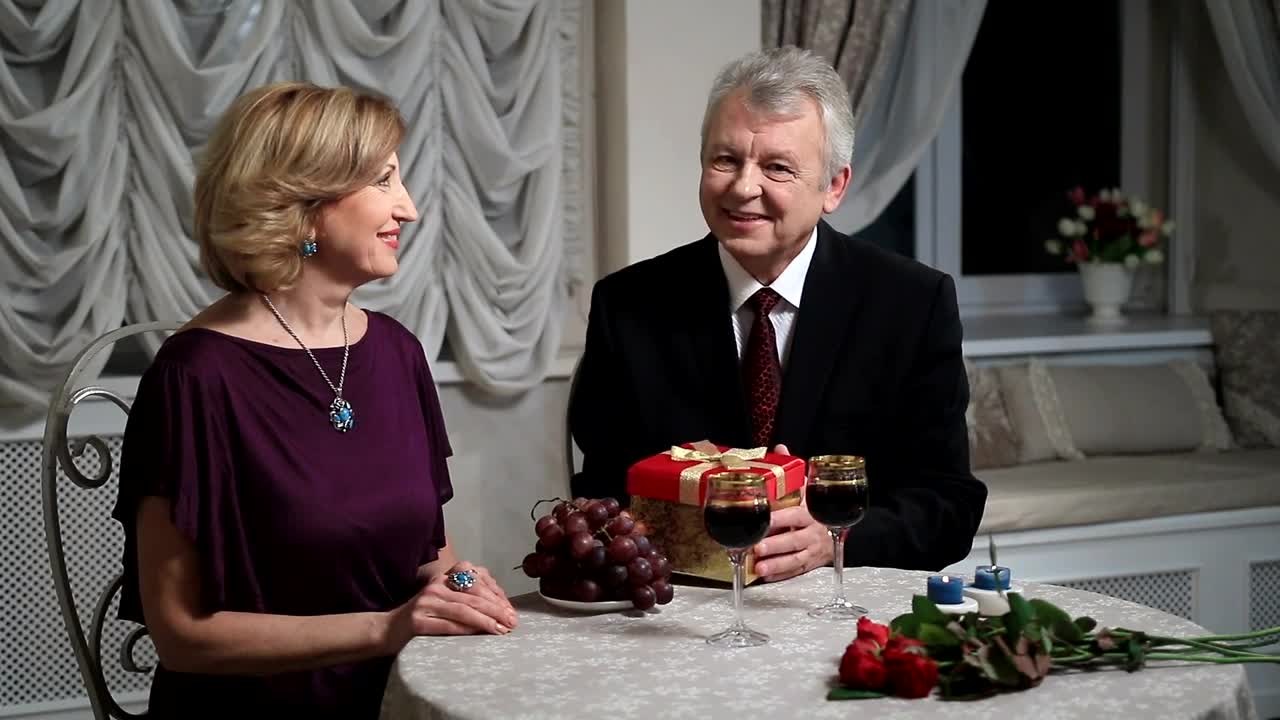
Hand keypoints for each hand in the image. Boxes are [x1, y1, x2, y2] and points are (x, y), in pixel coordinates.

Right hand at [385, 564, 518, 649]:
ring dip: (486, 621)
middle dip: (497, 610)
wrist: (387, 630)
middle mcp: (436, 586)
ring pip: (463, 610)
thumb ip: (466, 599)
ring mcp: (425, 602)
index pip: (477, 581)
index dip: (497, 596)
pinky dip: (466, 629)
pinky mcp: (417, 621)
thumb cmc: (423, 618)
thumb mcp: (444, 602)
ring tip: (502, 630)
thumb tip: (501, 609)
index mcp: (444, 578)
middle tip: (512, 622)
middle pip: (473, 596)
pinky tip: (480, 634)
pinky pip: (448, 625)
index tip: (511, 610)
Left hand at [751, 444, 832, 581]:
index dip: (779, 518)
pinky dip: (781, 575)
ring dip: (777, 564)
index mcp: (811, 512)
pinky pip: (797, 571)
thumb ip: (793, 471)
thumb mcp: (807, 488)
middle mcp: (813, 532)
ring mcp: (813, 550)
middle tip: (757, 548)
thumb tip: (780, 446)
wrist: (839, 527)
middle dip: (776, 545)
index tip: (764, 519)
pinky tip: (765, 576)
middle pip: (794, 540)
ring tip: (758, 567)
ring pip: (795, 559)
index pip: (795, 514)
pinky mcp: (812, 563)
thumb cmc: (814, 506)